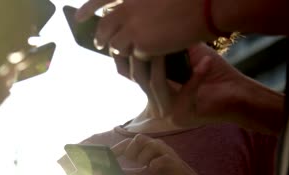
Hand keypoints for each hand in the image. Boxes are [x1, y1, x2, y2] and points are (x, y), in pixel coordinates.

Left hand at [76, 0, 215, 56]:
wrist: (209, 7)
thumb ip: (138, 2)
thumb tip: (120, 11)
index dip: (88, 8)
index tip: (79, 17)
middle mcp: (127, 7)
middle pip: (105, 26)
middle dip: (100, 36)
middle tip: (99, 43)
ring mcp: (133, 26)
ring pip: (116, 43)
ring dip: (117, 47)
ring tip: (118, 51)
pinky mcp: (142, 44)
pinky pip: (133, 53)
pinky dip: (136, 55)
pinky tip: (141, 55)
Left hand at [112, 135, 209, 174]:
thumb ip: (131, 172)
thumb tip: (116, 172)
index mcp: (150, 148)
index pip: (131, 142)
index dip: (119, 147)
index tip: (109, 156)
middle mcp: (158, 146)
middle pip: (139, 138)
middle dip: (132, 151)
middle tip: (135, 163)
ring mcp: (167, 152)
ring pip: (150, 145)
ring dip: (143, 158)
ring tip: (146, 167)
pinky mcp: (174, 162)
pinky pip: (161, 159)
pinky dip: (154, 165)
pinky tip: (154, 170)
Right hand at [114, 44, 247, 127]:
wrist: (239, 96)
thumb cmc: (216, 75)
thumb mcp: (189, 58)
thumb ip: (172, 50)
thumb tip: (155, 35)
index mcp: (156, 95)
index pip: (137, 76)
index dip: (137, 58)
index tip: (142, 40)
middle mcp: (158, 107)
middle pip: (141, 80)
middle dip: (145, 58)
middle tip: (149, 41)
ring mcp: (169, 114)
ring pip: (157, 85)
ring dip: (162, 65)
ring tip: (168, 47)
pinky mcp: (184, 115)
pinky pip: (185, 92)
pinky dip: (197, 76)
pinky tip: (206, 63)